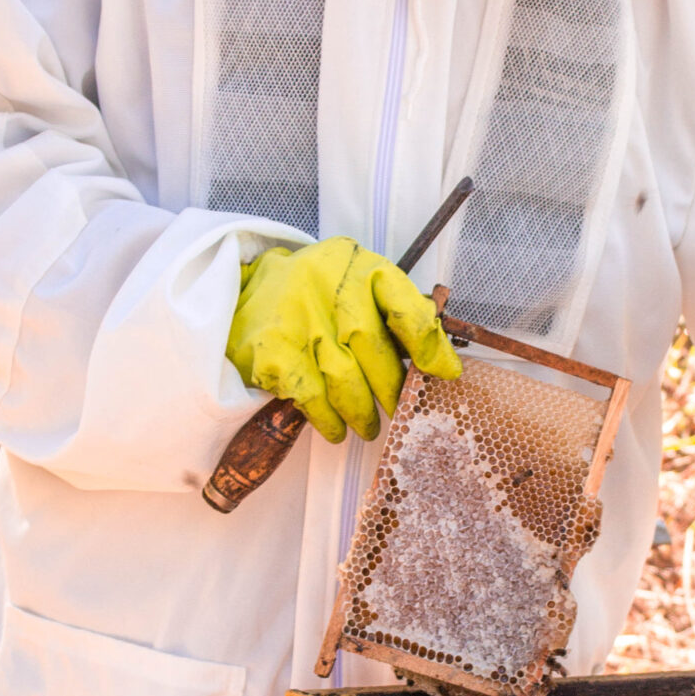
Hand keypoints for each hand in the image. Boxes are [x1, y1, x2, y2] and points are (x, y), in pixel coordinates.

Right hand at [226, 237, 460, 441]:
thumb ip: (401, 315)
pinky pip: (311, 397)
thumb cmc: (321, 293)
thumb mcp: (361, 286)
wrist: (250, 288)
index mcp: (360, 268)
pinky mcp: (272, 351)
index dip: (428, 343)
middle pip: (374, 349)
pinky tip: (336, 427)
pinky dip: (328, 419)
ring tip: (369, 426)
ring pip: (345, 380)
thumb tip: (443, 365)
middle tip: (399, 411)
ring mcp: (298, 320)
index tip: (444, 374)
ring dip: (362, 412)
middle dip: (392, 390)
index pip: (402, 304)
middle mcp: (330, 288)